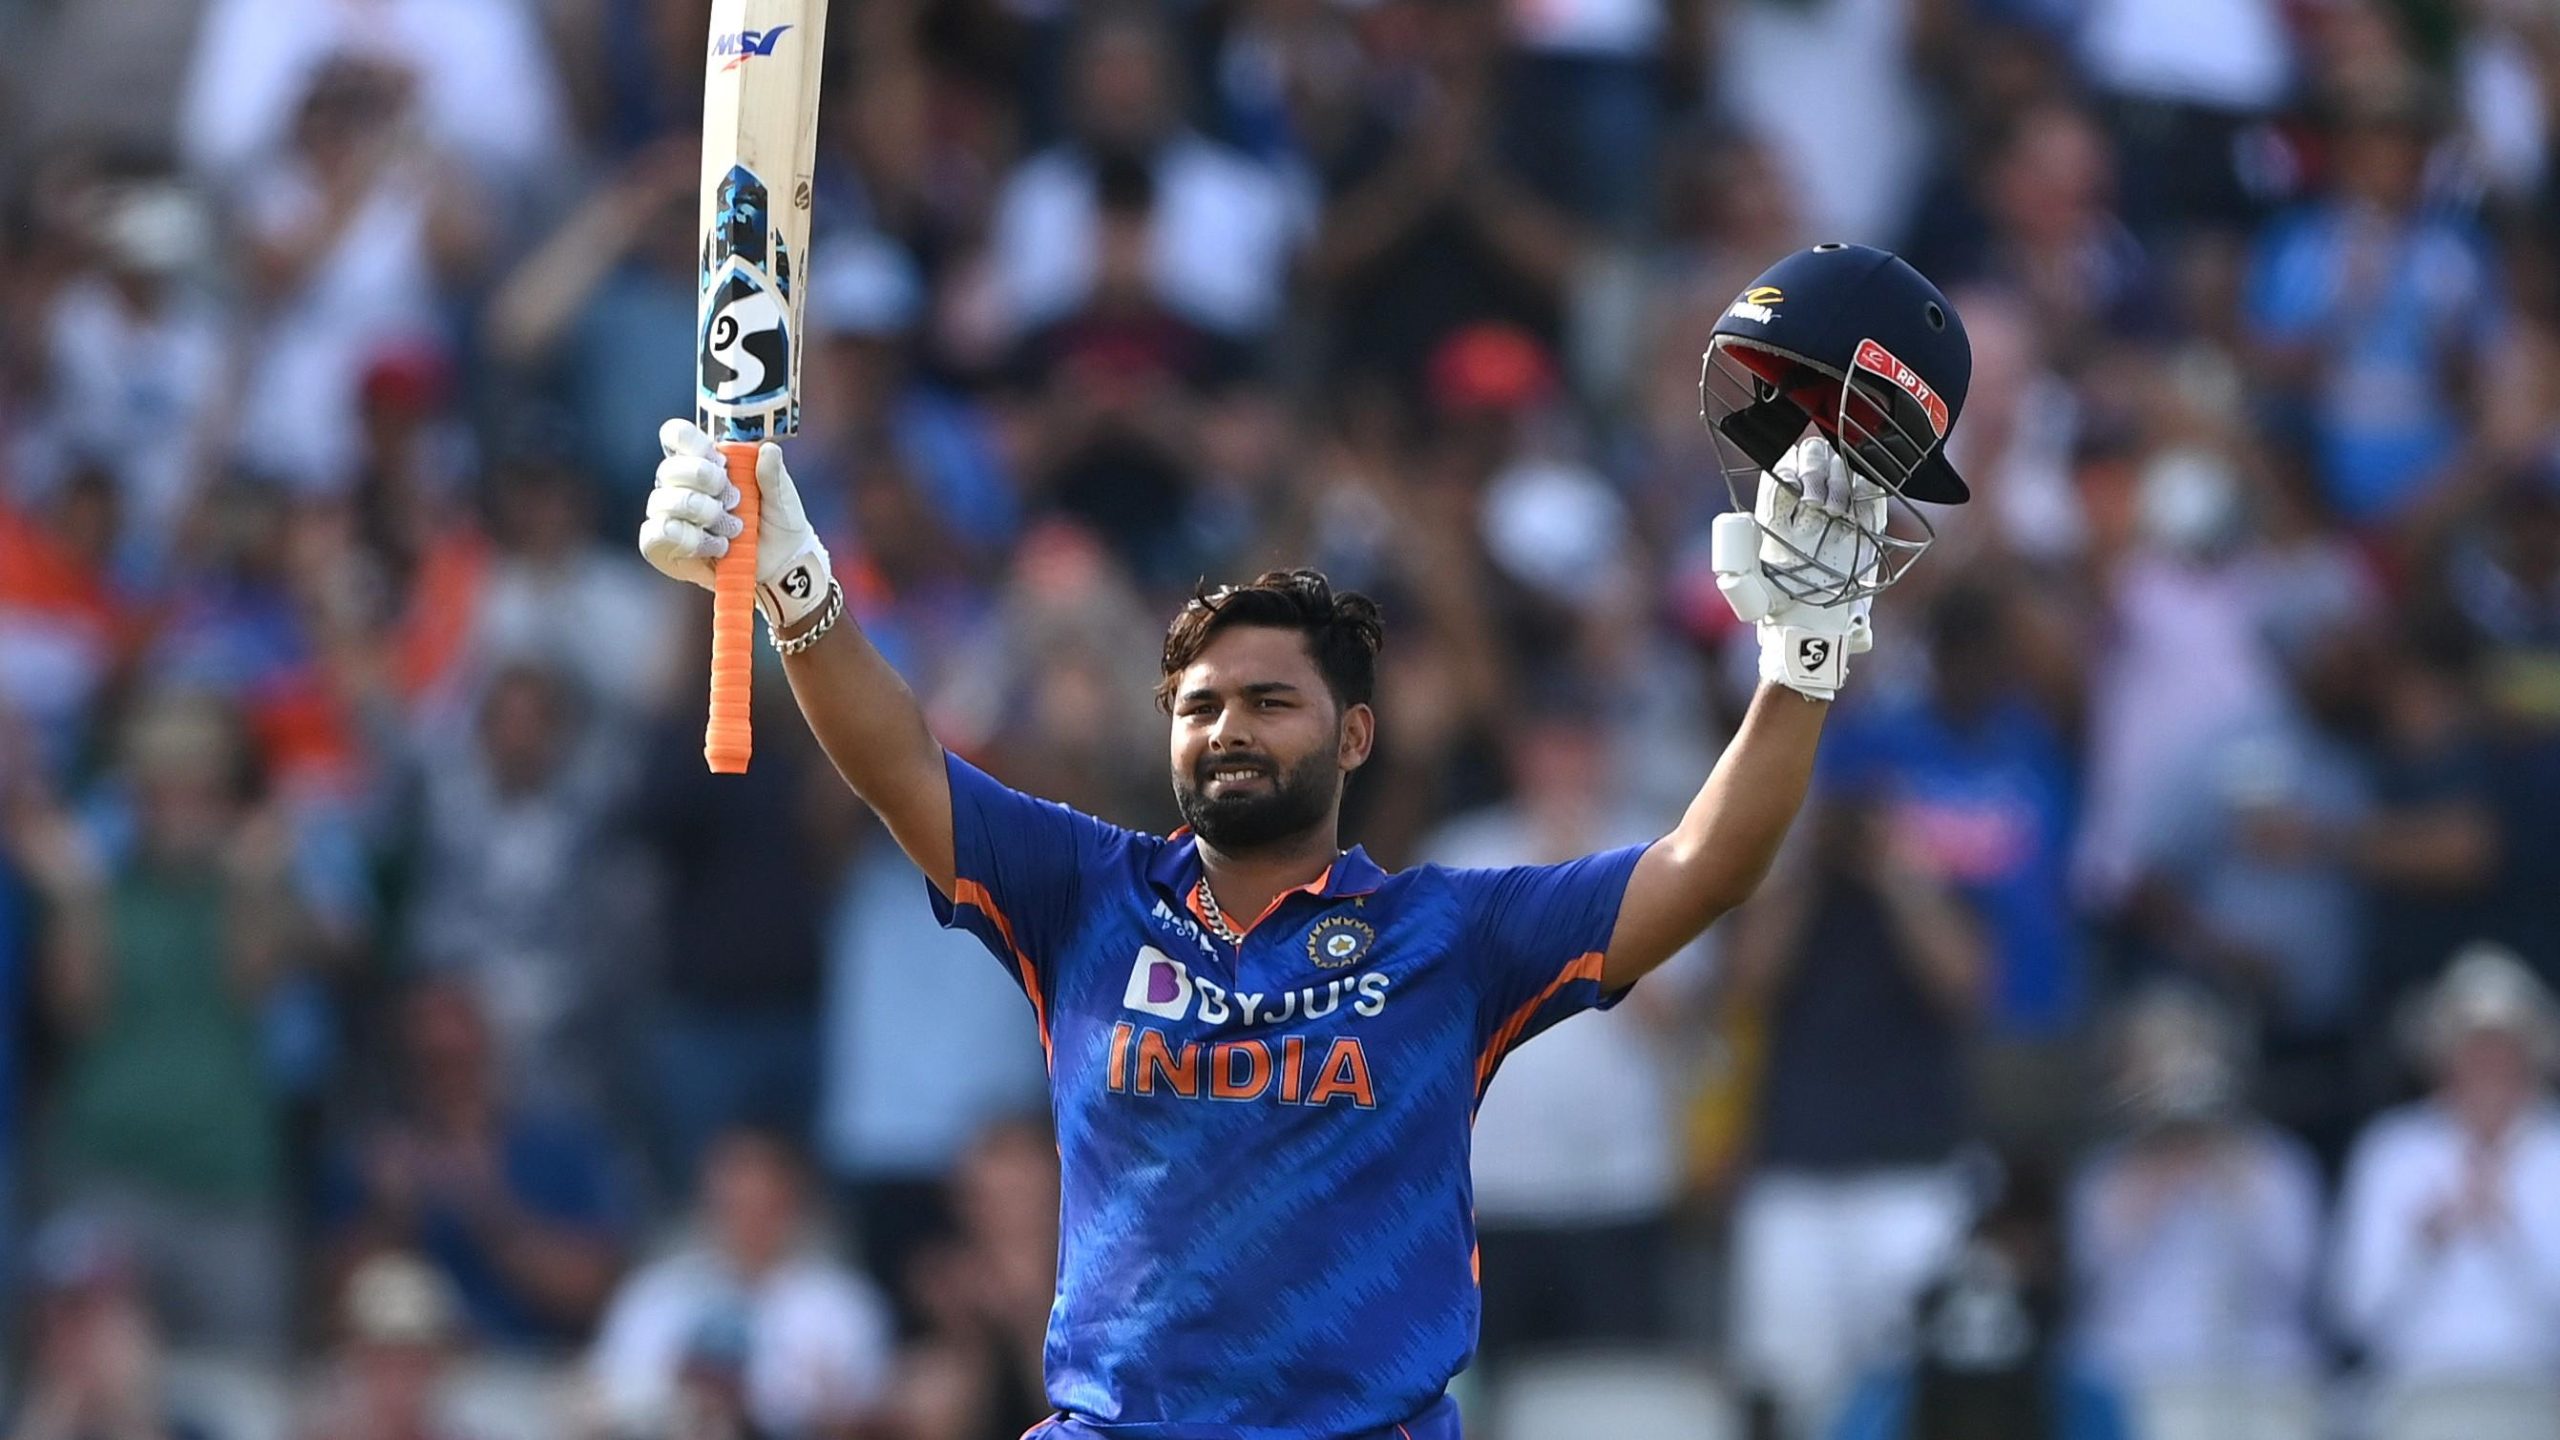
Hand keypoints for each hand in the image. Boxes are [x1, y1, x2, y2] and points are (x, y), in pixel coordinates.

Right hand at [640, 420, 834, 629]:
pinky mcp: (665, 546)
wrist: (781, 563)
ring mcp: (670, 514)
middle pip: (670, 469)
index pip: (677, 436)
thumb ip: (773, 474)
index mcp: (705, 461)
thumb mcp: (782, 496)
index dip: (691, 442)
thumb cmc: (778, 521)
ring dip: (704, 513)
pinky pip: (657, 534)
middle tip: (736, 499)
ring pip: (665, 501)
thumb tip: (769, 449)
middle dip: (705, 481)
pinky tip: (716, 547)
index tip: (720, 460)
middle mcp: (681, 484)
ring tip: (734, 528)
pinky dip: (690, 540)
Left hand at [1712, 435, 1879, 699]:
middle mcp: (1806, 509)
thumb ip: (1737, 578)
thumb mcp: (1752, 596)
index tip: (1798, 495)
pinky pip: (1871, 490)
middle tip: (1818, 503)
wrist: (1817, 630)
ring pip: (1841, 468)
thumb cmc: (1782, 614)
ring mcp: (1837, 513)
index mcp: (1776, 516)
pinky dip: (1869, 485)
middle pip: (1811, 460)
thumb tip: (1732, 549)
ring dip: (1840, 480)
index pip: (1781, 472)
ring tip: (1836, 512)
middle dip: (1815, 471)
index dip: (1790, 472)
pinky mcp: (1865, 526)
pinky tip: (1862, 497)